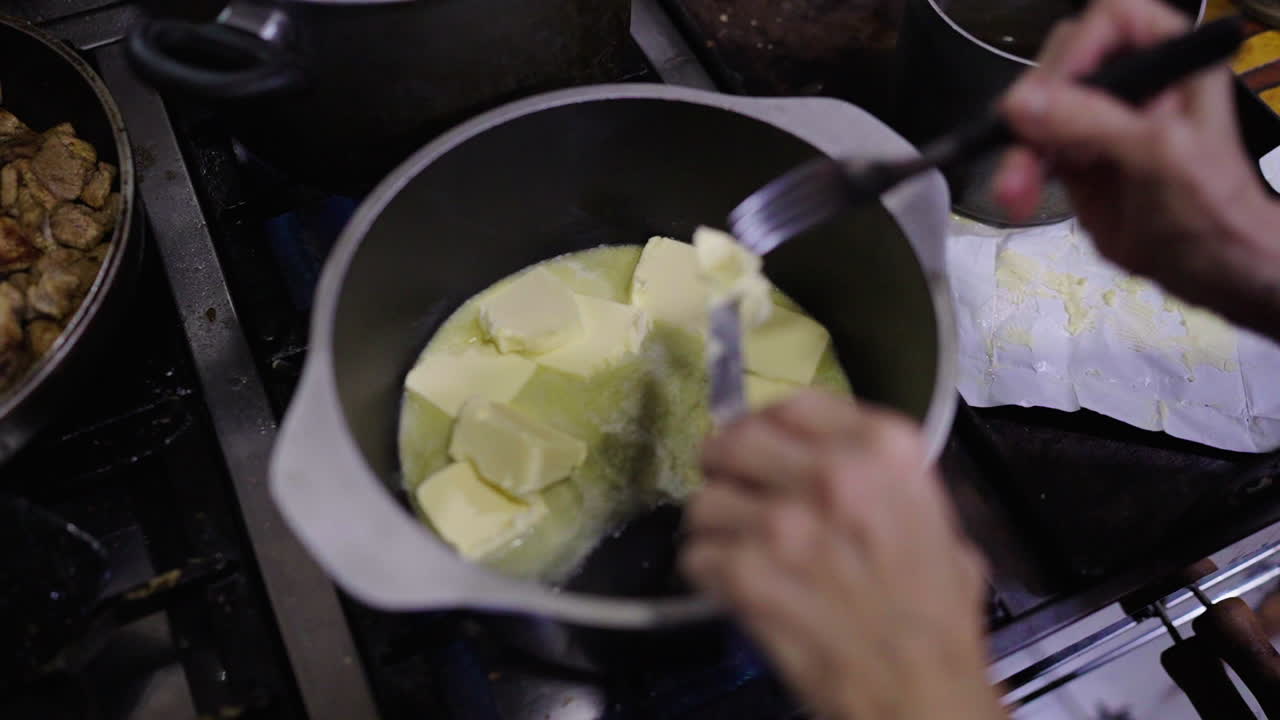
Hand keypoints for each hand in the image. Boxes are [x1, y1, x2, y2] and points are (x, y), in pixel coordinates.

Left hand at [681, 391, 1000, 719]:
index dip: (768, 426)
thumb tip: (836, 462)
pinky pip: (696, 553)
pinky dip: (706, 570)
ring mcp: (784, 522)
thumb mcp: (936, 522)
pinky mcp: (747, 572)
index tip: (762, 446)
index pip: (793, 404)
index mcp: (884, 450)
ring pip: (705, 498)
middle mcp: (831, 473)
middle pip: (736, 438)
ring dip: (712, 524)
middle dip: (723, 464)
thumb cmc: (934, 615)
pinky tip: (730, 584)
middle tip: (729, 486)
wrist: (921, 691)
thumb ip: (883, 481)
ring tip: (732, 546)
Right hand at [995, 0, 1279, 339]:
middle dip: (1037, 106)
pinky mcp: (1074, 156)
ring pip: (1035, 109)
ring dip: (1018, 149)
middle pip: (1061, 63)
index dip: (1078, 53)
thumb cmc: (1210, 210)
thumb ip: (1089, 122)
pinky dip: (1017, 172)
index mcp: (1170, 57)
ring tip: (1016, 190)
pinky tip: (1018, 195)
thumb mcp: (1156, 157)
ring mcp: (1098, 118)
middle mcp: (1131, 79)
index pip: (1109, 22)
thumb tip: (1019, 104)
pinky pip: (1029, 150)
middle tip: (1028, 142)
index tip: (1055, 95)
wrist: (1212, 272)